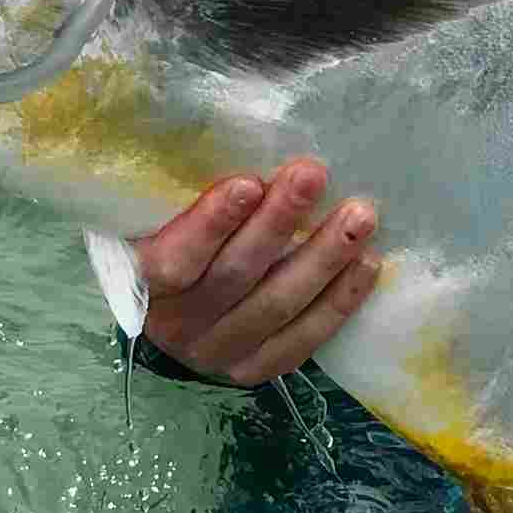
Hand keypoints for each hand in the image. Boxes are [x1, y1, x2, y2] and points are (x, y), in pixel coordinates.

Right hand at [129, 157, 381, 384]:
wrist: (172, 323)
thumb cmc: (170, 248)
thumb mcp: (156, 224)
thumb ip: (181, 198)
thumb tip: (238, 142)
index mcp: (144, 286)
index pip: (176, 259)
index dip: (211, 224)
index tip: (249, 182)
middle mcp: (180, 326)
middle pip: (235, 276)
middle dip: (278, 222)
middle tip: (313, 175)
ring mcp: (220, 353)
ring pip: (277, 306)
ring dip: (323, 257)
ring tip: (359, 216)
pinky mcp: (255, 370)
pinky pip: (304, 338)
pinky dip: (339, 300)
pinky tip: (368, 263)